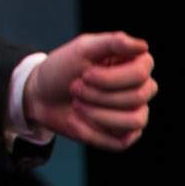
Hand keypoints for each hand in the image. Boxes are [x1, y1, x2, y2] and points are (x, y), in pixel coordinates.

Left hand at [23, 31, 154, 150]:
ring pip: (135, 121)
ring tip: (76, 104)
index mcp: (135, 63)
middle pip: (138, 96)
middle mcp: (141, 88)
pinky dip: (91, 132)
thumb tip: (142, 46)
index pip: (140, 73)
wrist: (41, 95)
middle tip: (74, 88)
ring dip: (98, 114)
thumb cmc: (63, 68)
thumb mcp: (81, 49)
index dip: (110, 78)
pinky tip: (73, 120)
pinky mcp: (123, 136)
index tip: (84, 75)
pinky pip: (119, 142)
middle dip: (99, 94)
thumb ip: (110, 43)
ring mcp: (135, 113)